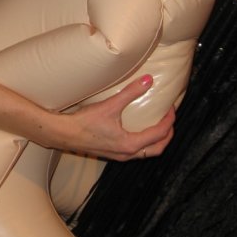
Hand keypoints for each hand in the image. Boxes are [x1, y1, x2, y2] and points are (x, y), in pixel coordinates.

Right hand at [54, 75, 174, 160]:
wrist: (64, 134)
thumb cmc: (85, 122)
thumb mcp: (110, 105)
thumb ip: (131, 92)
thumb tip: (149, 80)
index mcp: (131, 144)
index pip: (159, 134)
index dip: (169, 120)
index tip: (171, 109)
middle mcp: (127, 154)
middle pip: (157, 149)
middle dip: (167, 136)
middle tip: (169, 120)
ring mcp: (119, 156)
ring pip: (146, 153)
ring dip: (155, 141)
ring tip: (156, 126)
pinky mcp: (111, 154)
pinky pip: (134, 152)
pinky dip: (143, 143)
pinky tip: (135, 131)